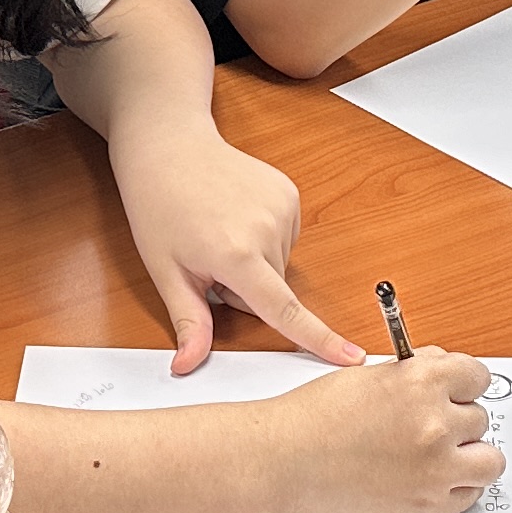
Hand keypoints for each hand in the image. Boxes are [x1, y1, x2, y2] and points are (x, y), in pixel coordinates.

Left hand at [107, 117, 365, 372]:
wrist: (169, 146)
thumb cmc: (159, 206)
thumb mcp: (166, 271)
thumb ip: (188, 321)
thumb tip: (187, 365)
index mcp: (235, 254)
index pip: (283, 310)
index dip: (319, 339)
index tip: (352, 357)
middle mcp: (267, 230)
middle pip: (273, 291)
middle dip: (244, 290)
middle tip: (207, 259)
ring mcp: (283, 207)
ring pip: (279, 266)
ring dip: (254, 263)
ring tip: (220, 232)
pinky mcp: (289, 193)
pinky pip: (284, 238)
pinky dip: (263, 239)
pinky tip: (236, 217)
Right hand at [247, 348, 504, 512]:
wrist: (282, 461)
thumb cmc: (313, 417)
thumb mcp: (368, 376)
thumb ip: (414, 372)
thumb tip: (442, 372)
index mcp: (422, 382)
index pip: (477, 376)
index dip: (464, 384)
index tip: (458, 390)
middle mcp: (435, 423)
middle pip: (480, 417)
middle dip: (456, 420)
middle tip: (428, 425)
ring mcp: (435, 467)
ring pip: (488, 460)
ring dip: (468, 455)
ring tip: (439, 453)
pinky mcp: (427, 504)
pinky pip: (470, 495)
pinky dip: (457, 487)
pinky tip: (432, 477)